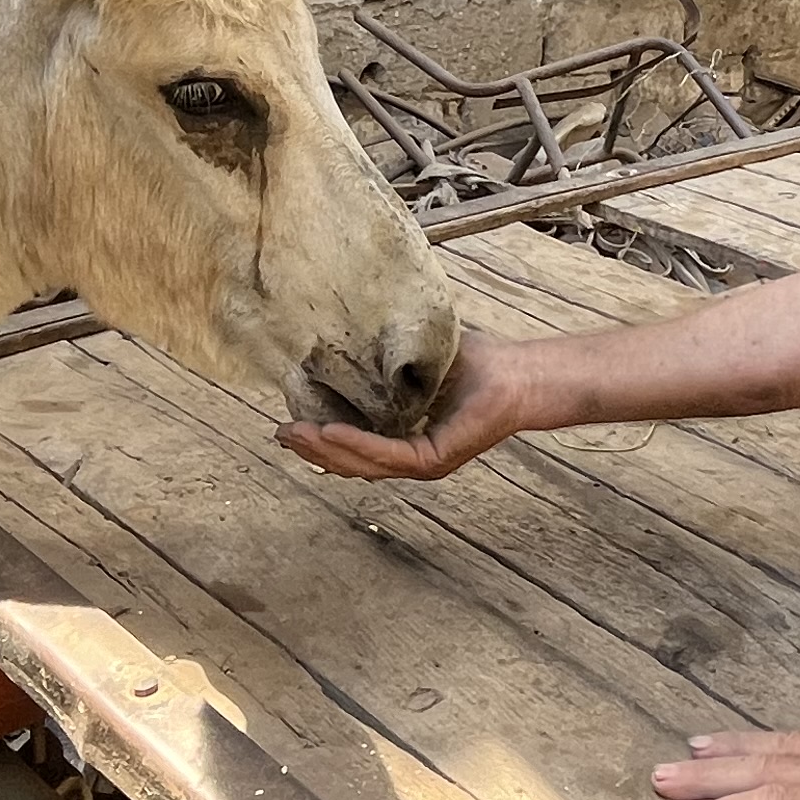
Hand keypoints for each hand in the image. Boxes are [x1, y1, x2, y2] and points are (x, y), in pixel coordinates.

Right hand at [276, 329, 535, 481]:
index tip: (287, 426)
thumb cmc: (476, 363)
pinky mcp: (436, 459)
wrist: (519, 372)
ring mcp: (424, 463)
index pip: (354, 449)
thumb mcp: (416, 361)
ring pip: (364, 465)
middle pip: (351, 464)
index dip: (320, 442)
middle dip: (313, 451)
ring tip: (294, 435)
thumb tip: (342, 335)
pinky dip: (356, 444)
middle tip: (280, 434)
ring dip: (326, 451)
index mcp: (404, 440)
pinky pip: (388, 456)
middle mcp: (411, 459)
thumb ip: (382, 363)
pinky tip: (330, 432)